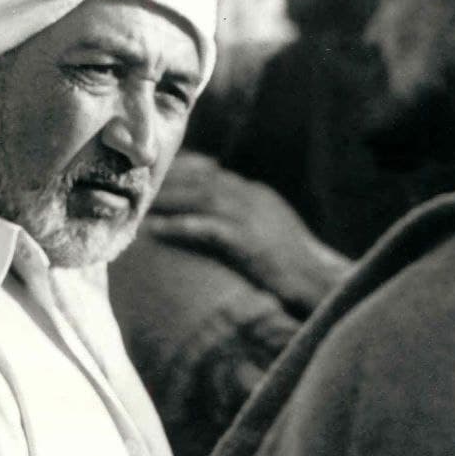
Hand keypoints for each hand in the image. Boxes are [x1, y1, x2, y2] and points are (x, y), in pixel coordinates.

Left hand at [146, 154, 352, 316]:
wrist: (320, 281)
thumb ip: (243, 218)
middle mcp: (250, 197)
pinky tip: (155, 231)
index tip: (152, 176)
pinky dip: (179, 227)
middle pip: (198, 180)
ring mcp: (250, 216)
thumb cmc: (292, 264)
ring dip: (165, 200)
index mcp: (255, 193)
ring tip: (137, 206)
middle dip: (164, 181)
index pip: (209, 174)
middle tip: (133, 186)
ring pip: (198, 198)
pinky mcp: (247, 240)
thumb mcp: (268, 230)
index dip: (177, 173)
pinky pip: (206, 228)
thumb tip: (213, 219)